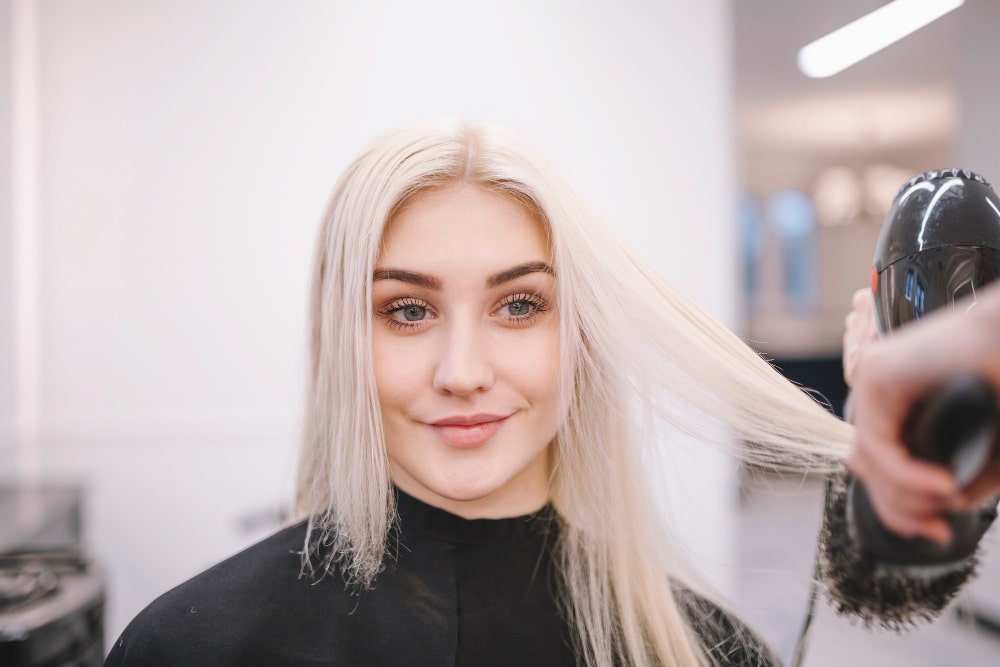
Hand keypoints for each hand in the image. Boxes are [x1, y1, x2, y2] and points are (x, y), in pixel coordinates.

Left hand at [846, 292, 999, 542]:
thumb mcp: (985, 449)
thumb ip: (959, 481)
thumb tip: (938, 509)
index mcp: (899, 411)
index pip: (877, 470)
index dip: (900, 510)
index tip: (938, 531)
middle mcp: (879, 396)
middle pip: (867, 470)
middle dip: (900, 510)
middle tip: (938, 529)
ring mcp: (873, 382)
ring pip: (868, 462)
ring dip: (905, 494)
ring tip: (946, 499)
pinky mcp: (878, 374)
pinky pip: (879, 443)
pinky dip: (907, 474)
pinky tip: (942, 484)